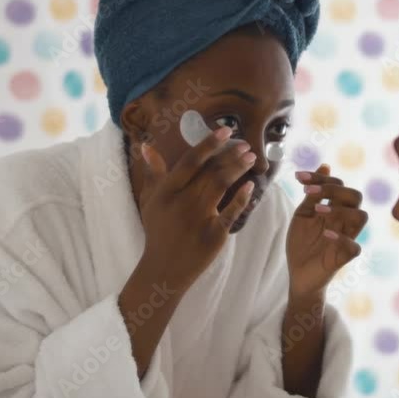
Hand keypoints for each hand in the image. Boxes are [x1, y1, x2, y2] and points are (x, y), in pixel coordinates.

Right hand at [136, 127, 255, 292]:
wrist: (164, 267)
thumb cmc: (158, 230)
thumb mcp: (151, 200)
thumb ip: (153, 172)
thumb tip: (146, 146)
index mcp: (168, 191)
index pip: (191, 161)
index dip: (209, 143)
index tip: (225, 130)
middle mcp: (183, 202)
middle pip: (211, 171)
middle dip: (230, 154)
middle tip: (246, 144)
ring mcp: (199, 218)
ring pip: (222, 185)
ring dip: (238, 169)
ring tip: (251, 158)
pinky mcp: (214, 234)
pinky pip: (232, 212)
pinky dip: (243, 198)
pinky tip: (251, 186)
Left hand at [286, 164, 366, 298]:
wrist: (297, 273)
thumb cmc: (302, 243)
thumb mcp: (303, 214)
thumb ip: (313, 194)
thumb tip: (325, 165)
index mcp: (335, 208)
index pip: (339, 185)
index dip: (320, 178)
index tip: (297, 177)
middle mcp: (344, 220)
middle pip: (355, 196)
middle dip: (333, 189)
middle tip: (308, 193)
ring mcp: (346, 237)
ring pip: (362, 216)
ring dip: (340, 209)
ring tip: (318, 211)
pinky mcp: (344, 257)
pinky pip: (354, 246)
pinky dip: (341, 238)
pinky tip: (324, 234)